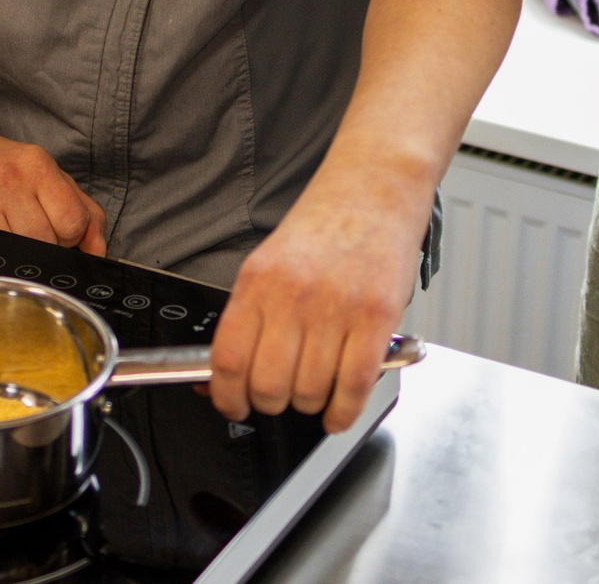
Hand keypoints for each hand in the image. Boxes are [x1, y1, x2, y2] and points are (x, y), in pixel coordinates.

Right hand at [0, 127, 105, 252]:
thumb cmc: (4, 170)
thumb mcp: (50, 178)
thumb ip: (86, 213)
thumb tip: (98, 252)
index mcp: (36, 163)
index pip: (73, 222)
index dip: (68, 237)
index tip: (53, 231)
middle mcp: (5, 176)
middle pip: (43, 241)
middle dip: (41, 247)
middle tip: (24, 232)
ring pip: (14, 253)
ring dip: (14, 255)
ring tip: (3, 233)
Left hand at [206, 160, 425, 432]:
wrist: (375, 186)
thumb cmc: (326, 224)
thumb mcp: (271, 261)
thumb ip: (249, 316)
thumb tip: (222, 374)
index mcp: (258, 280)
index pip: (228, 359)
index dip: (227, 397)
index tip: (233, 406)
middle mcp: (293, 294)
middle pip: (268, 385)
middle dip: (271, 405)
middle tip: (279, 398)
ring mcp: (336, 307)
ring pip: (310, 393)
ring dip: (310, 406)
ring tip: (316, 391)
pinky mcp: (376, 317)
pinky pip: (353, 386)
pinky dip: (344, 411)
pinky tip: (339, 408)